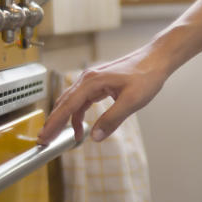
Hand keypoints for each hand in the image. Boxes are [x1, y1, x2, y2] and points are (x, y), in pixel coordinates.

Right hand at [37, 44, 169, 144]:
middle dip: (54, 123)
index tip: (44, 137)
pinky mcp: (99, 84)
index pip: (67, 106)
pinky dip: (77, 114)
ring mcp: (92, 81)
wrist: (156, 60)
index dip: (54, 123)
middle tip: (44, 141)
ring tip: (61, 137)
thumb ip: (112, 120)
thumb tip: (94, 137)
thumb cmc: (146, 76)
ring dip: (65, 119)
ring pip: (71, 102)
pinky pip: (82, 101)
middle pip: (64, 103)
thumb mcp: (131, 102)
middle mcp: (88, 79)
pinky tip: (80, 126)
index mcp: (92, 82)